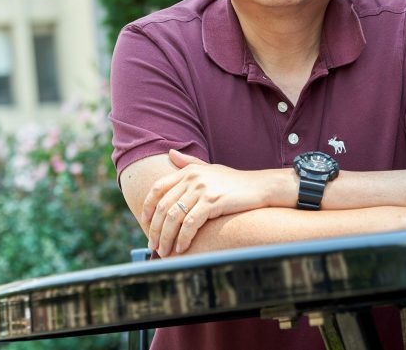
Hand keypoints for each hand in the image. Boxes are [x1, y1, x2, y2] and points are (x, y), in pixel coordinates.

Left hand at [141, 150, 284, 256]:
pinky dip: (183, 238)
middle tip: (153, 245)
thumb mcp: (210, 168)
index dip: (148, 207)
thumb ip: (188, 163)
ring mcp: (202, 189)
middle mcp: (192, 177)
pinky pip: (190, 224)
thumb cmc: (235, 181)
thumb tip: (170, 153)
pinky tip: (182, 248)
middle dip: (155, 229)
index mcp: (188, 171)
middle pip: (163, 206)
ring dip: (166, 238)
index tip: (145, 223)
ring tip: (165, 252)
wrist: (261, 187)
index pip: (157, 188)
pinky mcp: (212, 201)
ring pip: (174, 217)